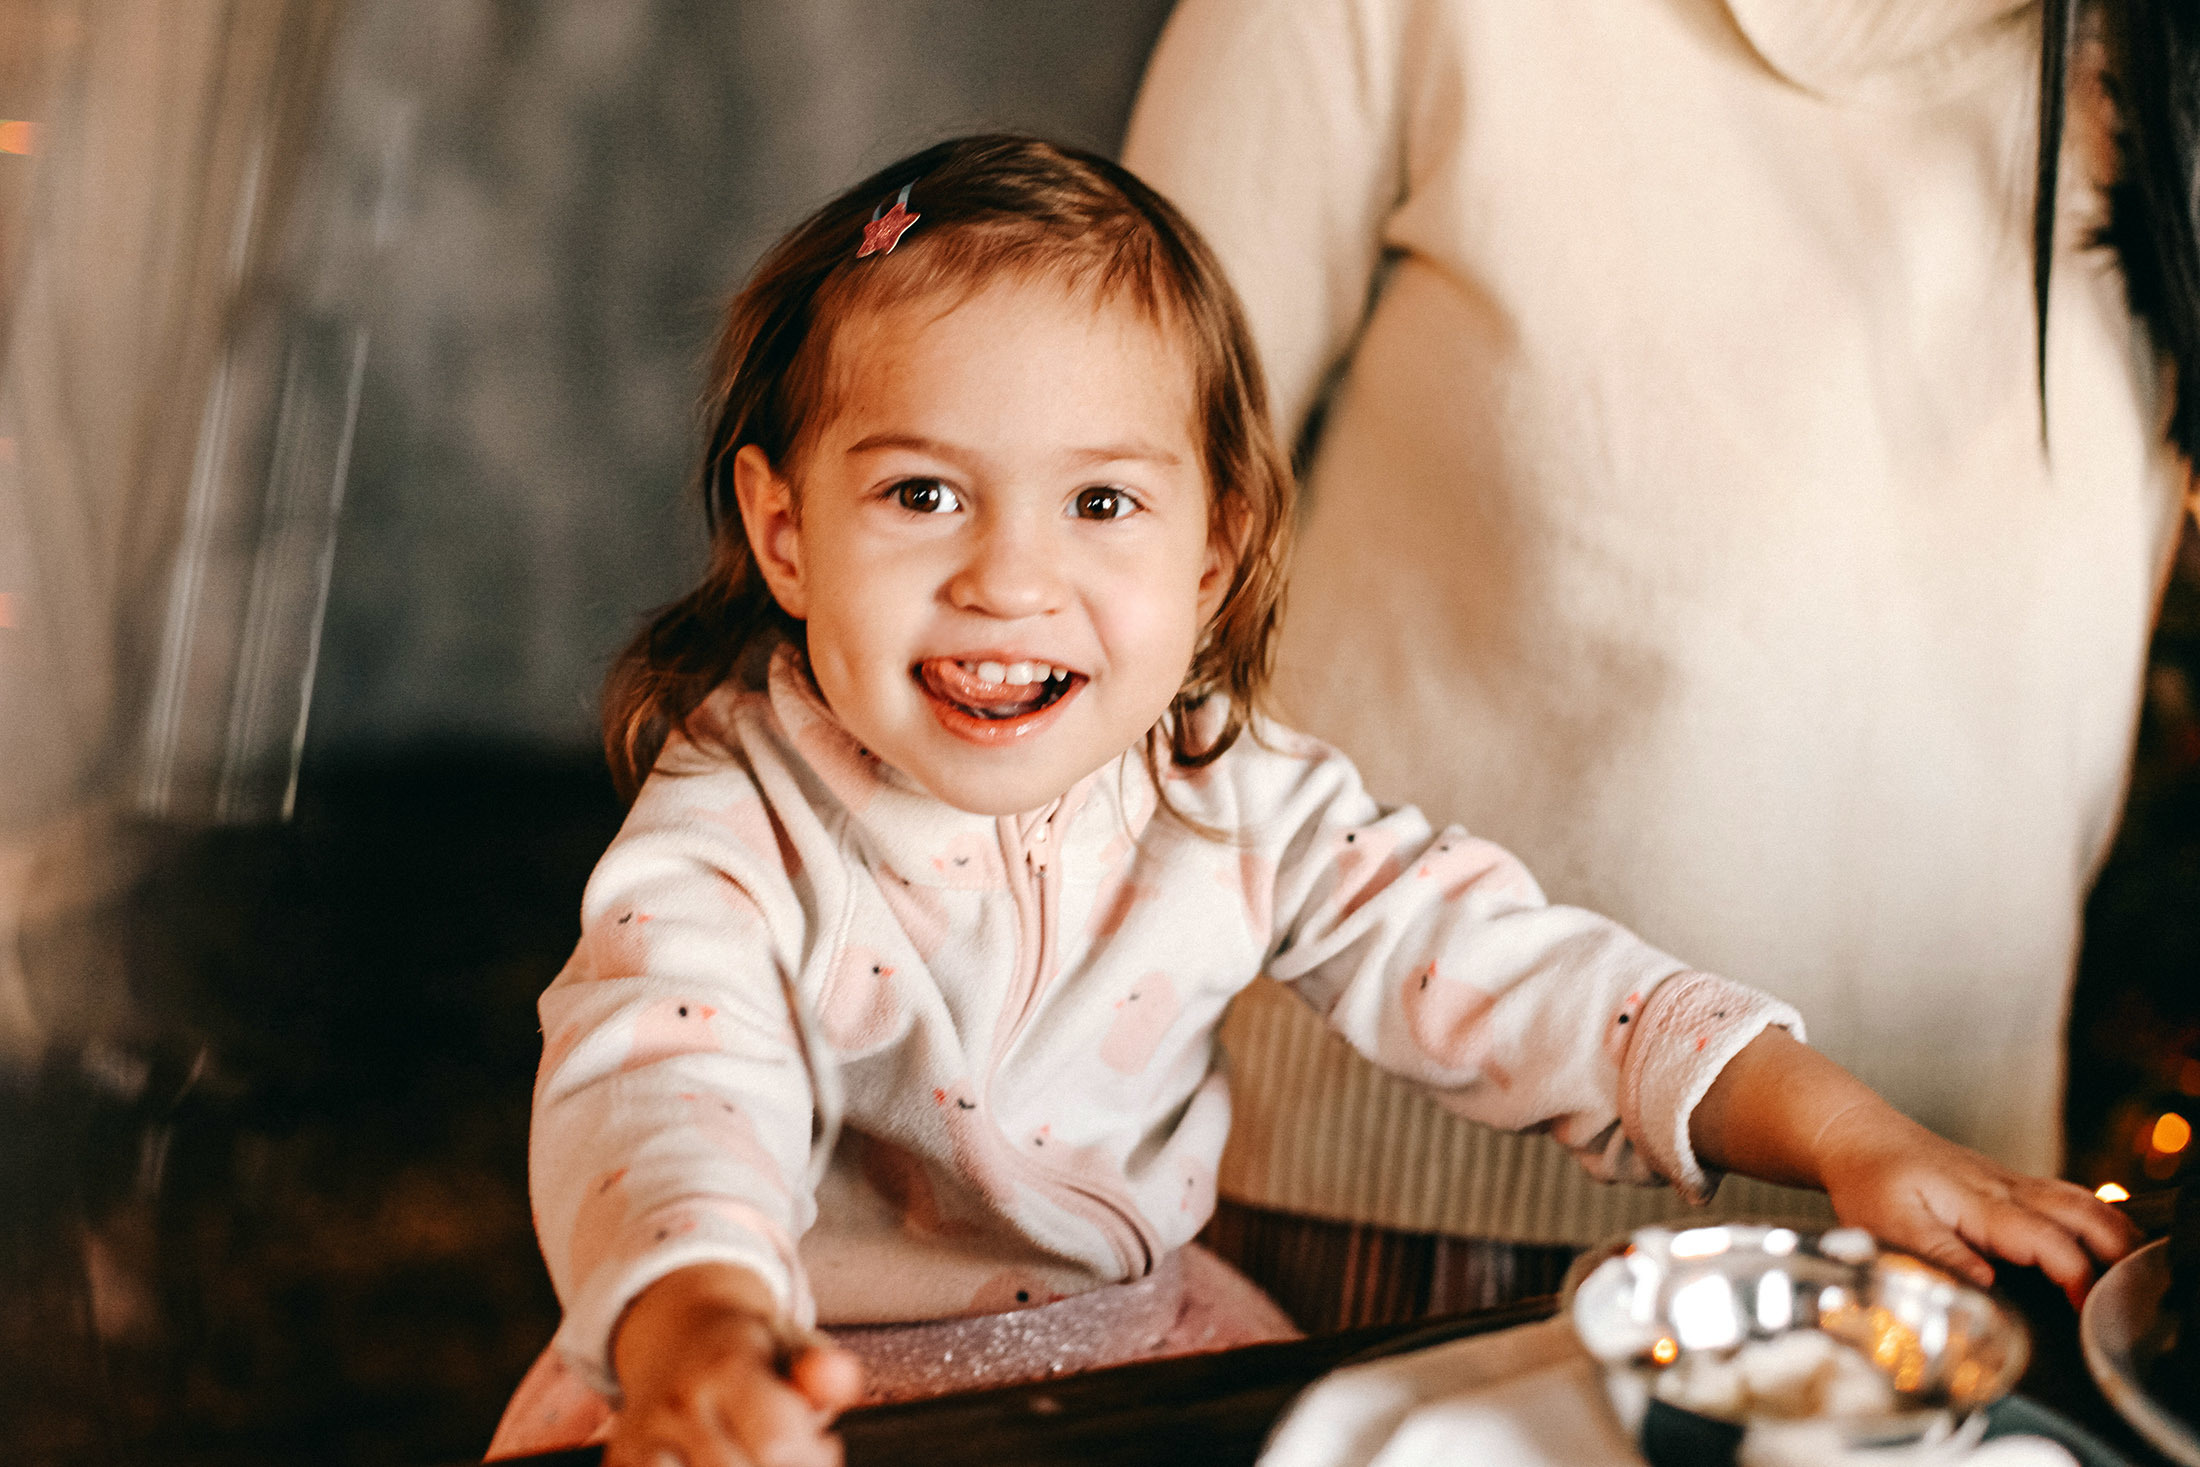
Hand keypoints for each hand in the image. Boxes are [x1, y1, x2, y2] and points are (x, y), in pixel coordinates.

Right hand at [607, 1263, 865, 1466]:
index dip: (814, 1459)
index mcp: (726, 1366)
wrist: (677, 1337)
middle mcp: (677, 1403)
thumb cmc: (751, 1351)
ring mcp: (644, 1436)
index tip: (824, 1447)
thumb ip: (824, 1369)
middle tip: (794, 1453)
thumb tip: (842, 1385)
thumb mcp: (795, 1346)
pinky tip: (722, 1460)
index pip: (777, 1443)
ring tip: (758, 1456)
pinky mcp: (625, 1458)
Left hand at [1814, 1102, 2137, 1309]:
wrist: (1857, 1135)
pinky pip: (2064, 1195)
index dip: (2075, 1276)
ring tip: (2125, 1273)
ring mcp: (2008, 1182)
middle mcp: (2004, 1188)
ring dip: (2111, 1232)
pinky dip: (2093, 1219)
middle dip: (2115, 1251)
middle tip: (2120, 1293)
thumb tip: (1988, 1284)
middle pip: (2083, 1212)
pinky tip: (2100, 1242)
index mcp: (1980, 1202)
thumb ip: (1940, 1255)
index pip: (2048, 1240)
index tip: (2082, 1307)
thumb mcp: (1889, 1225)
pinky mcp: (2005, 1183)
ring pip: (2079, 1200)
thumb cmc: (1870, 1179)